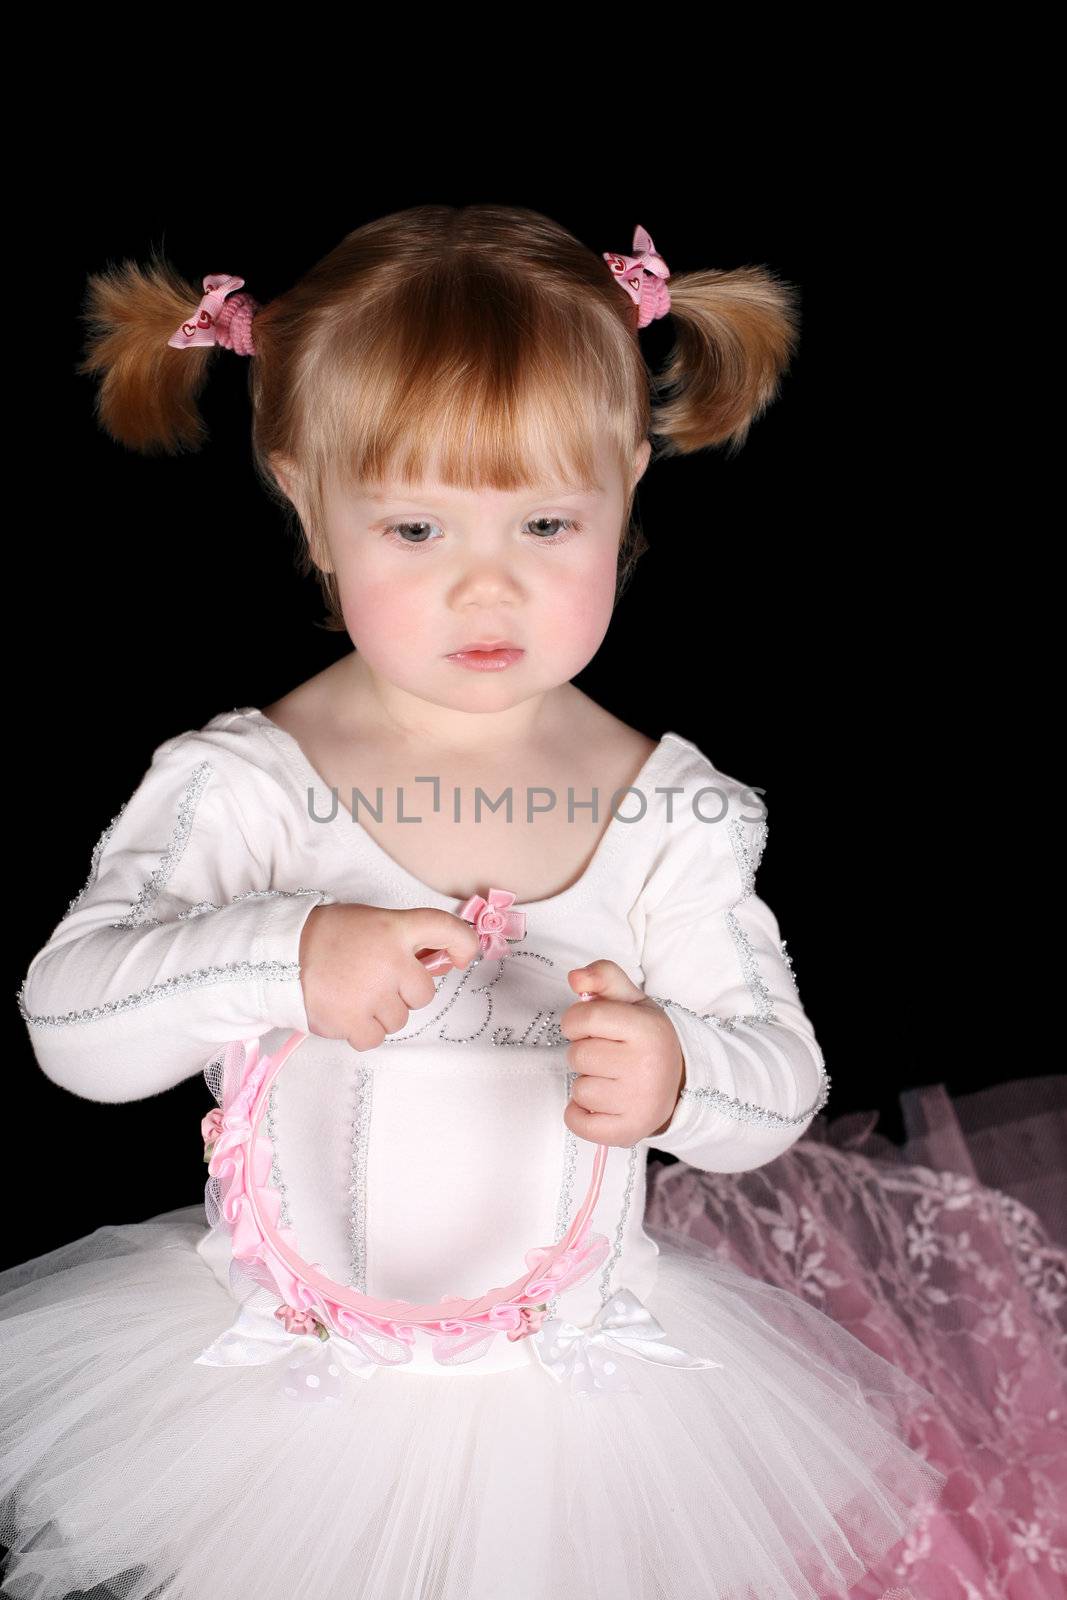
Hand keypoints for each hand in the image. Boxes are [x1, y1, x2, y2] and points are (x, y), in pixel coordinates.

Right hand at [298, 902, 480, 1051]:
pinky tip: (345, 1012)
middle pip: (423, 994)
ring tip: (352, 994)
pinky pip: (375, 1038)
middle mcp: (389, 960)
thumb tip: (437, 965)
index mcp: (395, 928)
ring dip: (380, 1014)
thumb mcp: (370, 924)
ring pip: (399, 1020)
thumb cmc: (328, 938)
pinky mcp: (352, 1020)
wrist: (279, 955)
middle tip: (375, 981)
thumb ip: (403, 942)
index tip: (463, 957)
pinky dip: (362, 1032)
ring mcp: (372, 993)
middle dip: (403, 993)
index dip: (464, 944)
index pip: (446, 929)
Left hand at [559, 959, 686, 1146]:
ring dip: (586, 1083)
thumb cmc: (646, 1039)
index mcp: (647, 1029)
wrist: (680, 1083)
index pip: (585, 1018)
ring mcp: (639, 1102)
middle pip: (578, 1055)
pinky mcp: (629, 1131)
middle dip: (584, 1052)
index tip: (587, 1026)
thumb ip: (603, 976)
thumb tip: (575, 979)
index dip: (576, 1021)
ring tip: (610, 1079)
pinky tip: (600, 1103)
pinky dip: (579, 1114)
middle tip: (607, 1055)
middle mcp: (646, 1066)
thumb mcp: (632, 1001)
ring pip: (578, 1090)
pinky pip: (578, 1123)